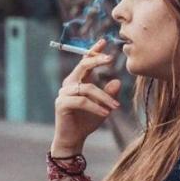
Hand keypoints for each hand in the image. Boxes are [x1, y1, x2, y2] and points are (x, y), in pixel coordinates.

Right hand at [52, 39, 121, 154]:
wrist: (73, 139)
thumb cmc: (87, 121)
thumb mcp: (103, 106)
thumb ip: (109, 94)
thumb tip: (117, 81)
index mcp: (78, 81)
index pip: (85, 62)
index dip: (93, 51)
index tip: (104, 41)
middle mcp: (69, 84)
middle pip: (83, 67)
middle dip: (97, 60)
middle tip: (111, 59)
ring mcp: (64, 94)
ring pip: (87, 88)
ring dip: (104, 97)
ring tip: (116, 107)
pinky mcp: (62, 104)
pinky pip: (82, 101)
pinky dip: (96, 107)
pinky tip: (106, 113)